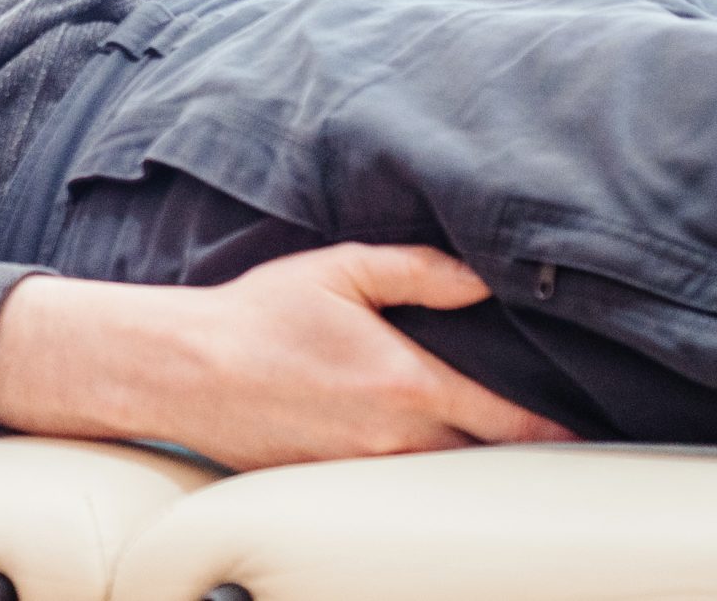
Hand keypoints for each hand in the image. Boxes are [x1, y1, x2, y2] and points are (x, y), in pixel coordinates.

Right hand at [0, 245, 576, 468]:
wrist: (183, 369)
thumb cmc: (256, 314)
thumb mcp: (335, 270)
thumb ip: (415, 271)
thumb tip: (480, 279)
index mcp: (408, 383)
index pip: (508, 421)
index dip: (551, 428)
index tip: (575, 428)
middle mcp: (397, 439)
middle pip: (484, 462)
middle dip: (510, 450)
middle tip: (532, 433)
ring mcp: (365, 472)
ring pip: (440, 478)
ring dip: (461, 462)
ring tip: (472, 440)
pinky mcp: (333, 487)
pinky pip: (392, 485)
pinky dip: (411, 470)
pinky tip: (403, 448)